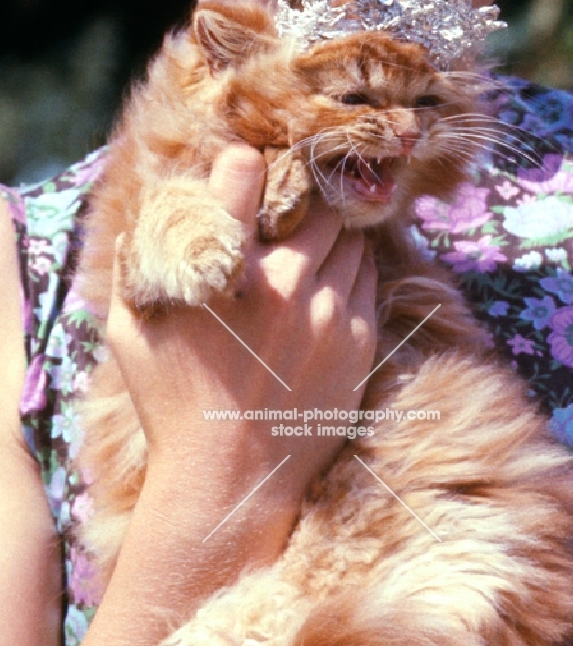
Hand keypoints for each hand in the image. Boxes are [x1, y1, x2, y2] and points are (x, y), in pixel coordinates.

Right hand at [105, 144, 376, 529]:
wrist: (230, 479)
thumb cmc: (172, 403)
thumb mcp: (131, 330)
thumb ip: (141, 261)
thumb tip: (159, 209)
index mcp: (225, 272)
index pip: (245, 173)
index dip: (246, 166)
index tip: (250, 176)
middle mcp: (286, 285)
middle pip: (316, 204)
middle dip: (303, 206)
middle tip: (288, 223)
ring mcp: (330, 315)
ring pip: (350, 239)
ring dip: (332, 239)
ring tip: (308, 260)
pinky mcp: (360, 343)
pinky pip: (368, 279)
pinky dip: (351, 274)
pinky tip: (326, 293)